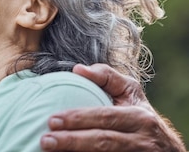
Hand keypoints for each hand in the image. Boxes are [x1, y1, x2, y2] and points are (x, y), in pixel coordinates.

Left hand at [39, 63, 185, 151]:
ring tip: (50, 150)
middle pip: (103, 141)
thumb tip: (78, 69)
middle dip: (72, 141)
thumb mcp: (130, 92)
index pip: (104, 117)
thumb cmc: (140, 113)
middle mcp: (141, 140)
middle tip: (46, 140)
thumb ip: (106, 77)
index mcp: (139, 117)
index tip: (52, 120)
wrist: (166, 148)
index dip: (78, 119)